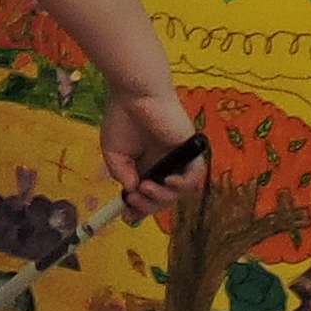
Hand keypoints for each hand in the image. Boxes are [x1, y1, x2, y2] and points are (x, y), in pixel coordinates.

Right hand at [101, 84, 198, 217]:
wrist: (135, 95)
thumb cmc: (122, 118)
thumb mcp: (115, 155)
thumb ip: (122, 175)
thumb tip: (133, 191)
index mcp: (147, 165)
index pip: (149, 195)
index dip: (140, 209)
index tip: (127, 216)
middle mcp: (164, 164)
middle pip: (165, 198)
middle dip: (149, 206)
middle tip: (135, 201)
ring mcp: (178, 158)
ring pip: (179, 192)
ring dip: (163, 198)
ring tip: (146, 188)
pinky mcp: (191, 149)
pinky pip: (195, 175)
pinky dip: (183, 184)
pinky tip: (167, 182)